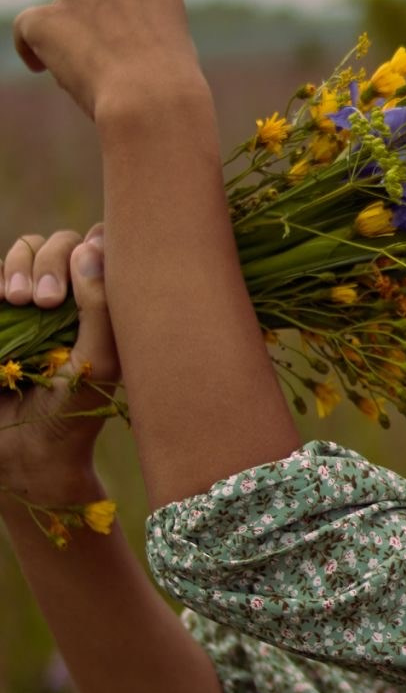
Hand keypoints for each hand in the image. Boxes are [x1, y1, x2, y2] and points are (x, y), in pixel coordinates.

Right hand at [0, 224, 121, 489]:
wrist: (22, 451)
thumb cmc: (72, 411)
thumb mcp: (99, 361)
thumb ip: (102, 307)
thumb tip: (91, 248)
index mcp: (108, 306)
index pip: (104, 248)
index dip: (92, 247)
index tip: (82, 272)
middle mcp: (74, 297)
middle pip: (63, 242)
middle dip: (51, 259)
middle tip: (43, 300)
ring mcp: (33, 300)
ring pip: (28, 247)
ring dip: (21, 263)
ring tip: (17, 298)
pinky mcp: (1, 310)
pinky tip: (1, 297)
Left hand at [11, 0, 205, 124]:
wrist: (156, 98)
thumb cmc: (174, 79)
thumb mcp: (172, 36)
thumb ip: (139, 21)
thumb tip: (105, 34)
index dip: (123, 8)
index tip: (128, 34)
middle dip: (96, 20)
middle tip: (111, 58)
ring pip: (65, 14)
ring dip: (74, 38)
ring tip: (98, 77)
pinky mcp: (45, 16)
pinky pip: (27, 27)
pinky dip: (31, 46)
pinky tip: (40, 67)